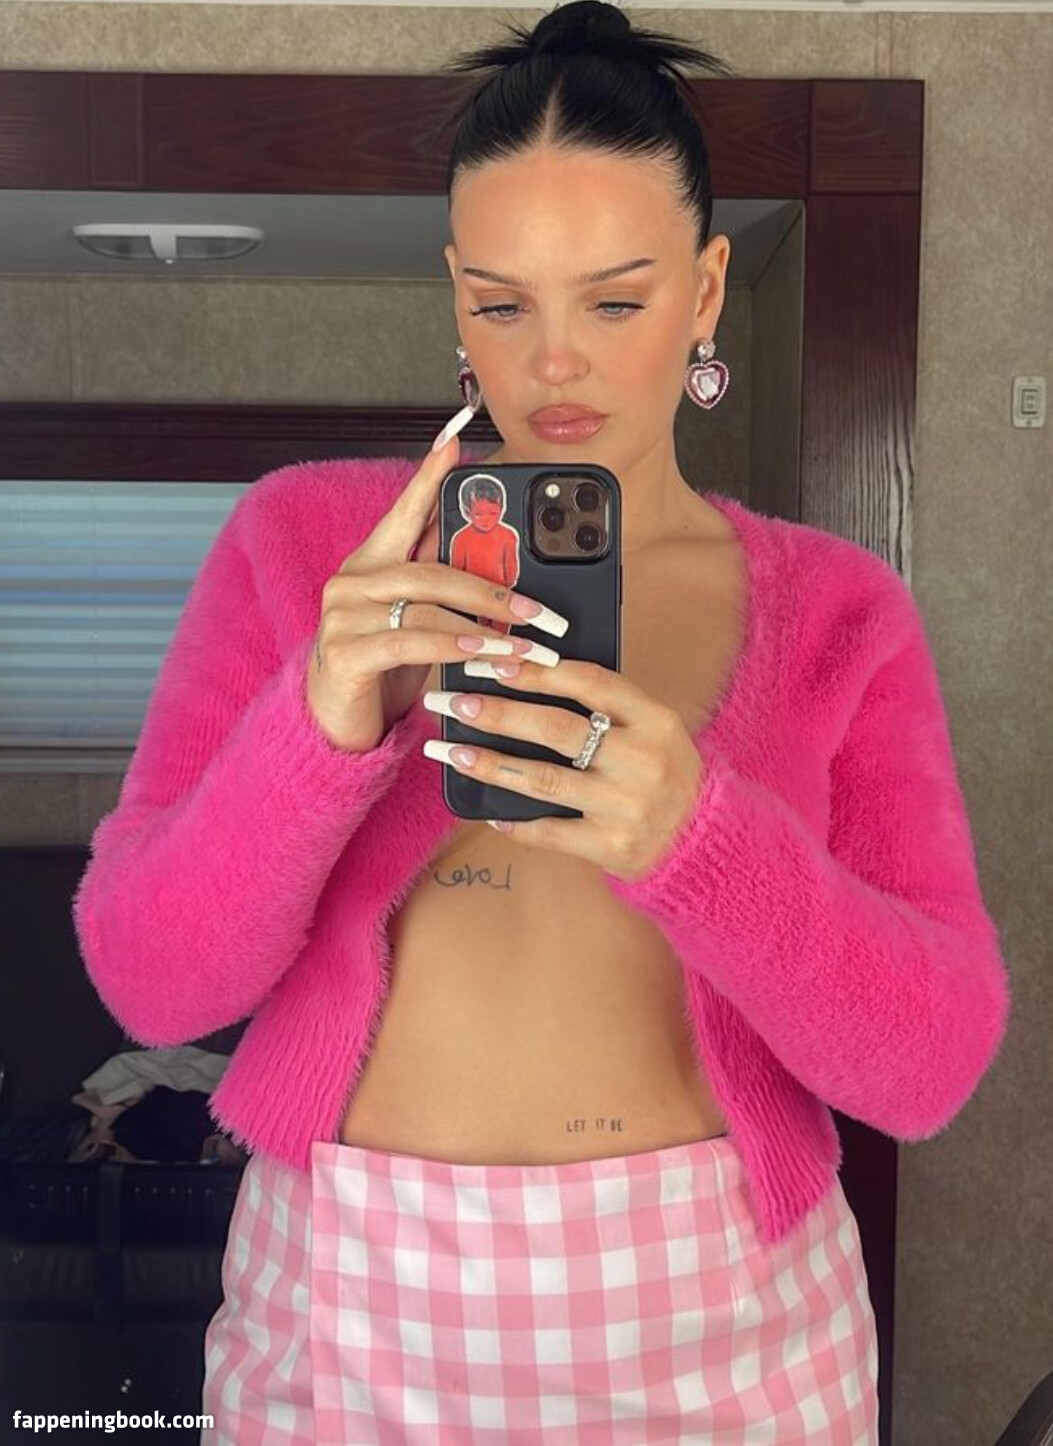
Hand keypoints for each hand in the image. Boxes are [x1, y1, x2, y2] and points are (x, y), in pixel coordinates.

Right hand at [305, 427, 566, 753]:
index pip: (404, 512)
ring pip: (426, 606)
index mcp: (371, 563)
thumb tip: (491, 558)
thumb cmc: (381, 669)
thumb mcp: (415, 621)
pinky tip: (480, 653)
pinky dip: (451, 646)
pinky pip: (410, 641)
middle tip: (538, 610)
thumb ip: (440, 585)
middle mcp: (352, 581)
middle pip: (431, 569)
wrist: (333, 723)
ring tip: (523, 644)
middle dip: (492, 589)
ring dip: (483, 626)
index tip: (454, 442)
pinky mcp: (344, 652)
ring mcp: (343, 615)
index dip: (429, 478)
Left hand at [422, 657, 704, 881]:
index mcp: (656, 721)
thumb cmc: (666, 774)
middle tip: (456, 702)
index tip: (494, 661)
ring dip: (491, 764)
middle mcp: (644, 761)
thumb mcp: (655, 730)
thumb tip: (531, 673)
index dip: (538, 670)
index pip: (590, 683)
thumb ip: (609, 707)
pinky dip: (514, 821)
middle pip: (557, 729)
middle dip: (498, 713)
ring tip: (452, 751)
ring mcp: (627, 807)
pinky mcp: (612, 847)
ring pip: (544, 780)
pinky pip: (550, 831)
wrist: (706, 842)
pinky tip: (486, 809)